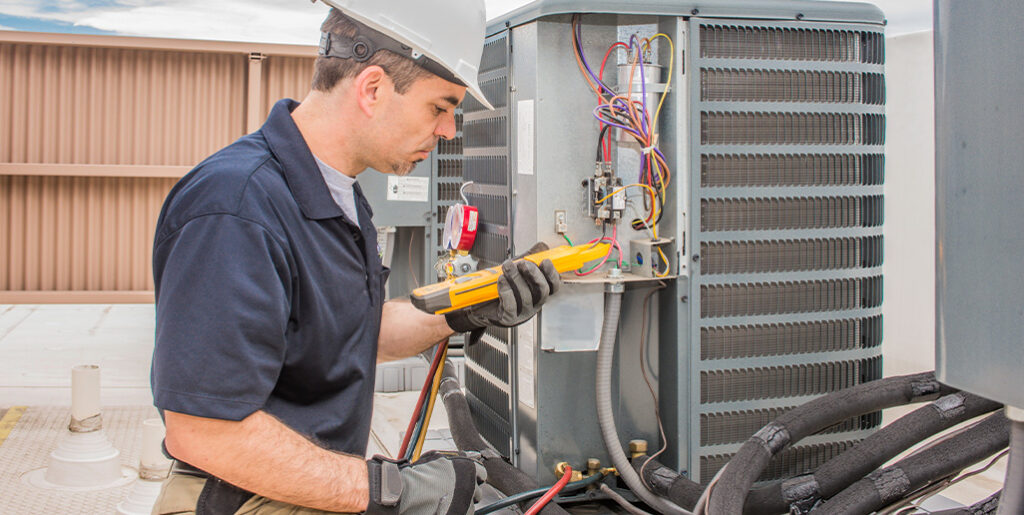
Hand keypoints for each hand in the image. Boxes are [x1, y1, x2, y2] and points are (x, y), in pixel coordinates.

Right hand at [365, 451, 485, 513]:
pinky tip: (442, 508)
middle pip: (477, 491)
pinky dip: (456, 511)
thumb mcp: (438, 459)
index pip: (481, 473)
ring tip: (443, 501)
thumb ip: (455, 459)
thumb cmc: (417, 475)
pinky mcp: (461, 514)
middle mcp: (471, 486)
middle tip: (451, 492)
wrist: (404, 494)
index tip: (465, 480)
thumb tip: (466, 456)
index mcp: (469, 468)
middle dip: (467, 492)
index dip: (472, 477)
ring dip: (461, 503)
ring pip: (470, 505)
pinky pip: (463, 513)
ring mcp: (467, 503)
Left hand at [444, 258, 560, 331]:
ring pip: (526, 297)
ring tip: (507, 267)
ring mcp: (522, 313)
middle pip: (543, 291)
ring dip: (516, 279)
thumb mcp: (516, 269)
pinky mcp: (509, 318)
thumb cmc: (499, 287)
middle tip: (523, 263)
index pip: (553, 285)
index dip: (552, 274)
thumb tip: (541, 247)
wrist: (478, 303)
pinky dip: (506, 291)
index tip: (545, 261)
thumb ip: (530, 258)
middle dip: (534, 275)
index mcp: (537, 293)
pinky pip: (511, 306)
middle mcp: (533, 304)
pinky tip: (501, 281)